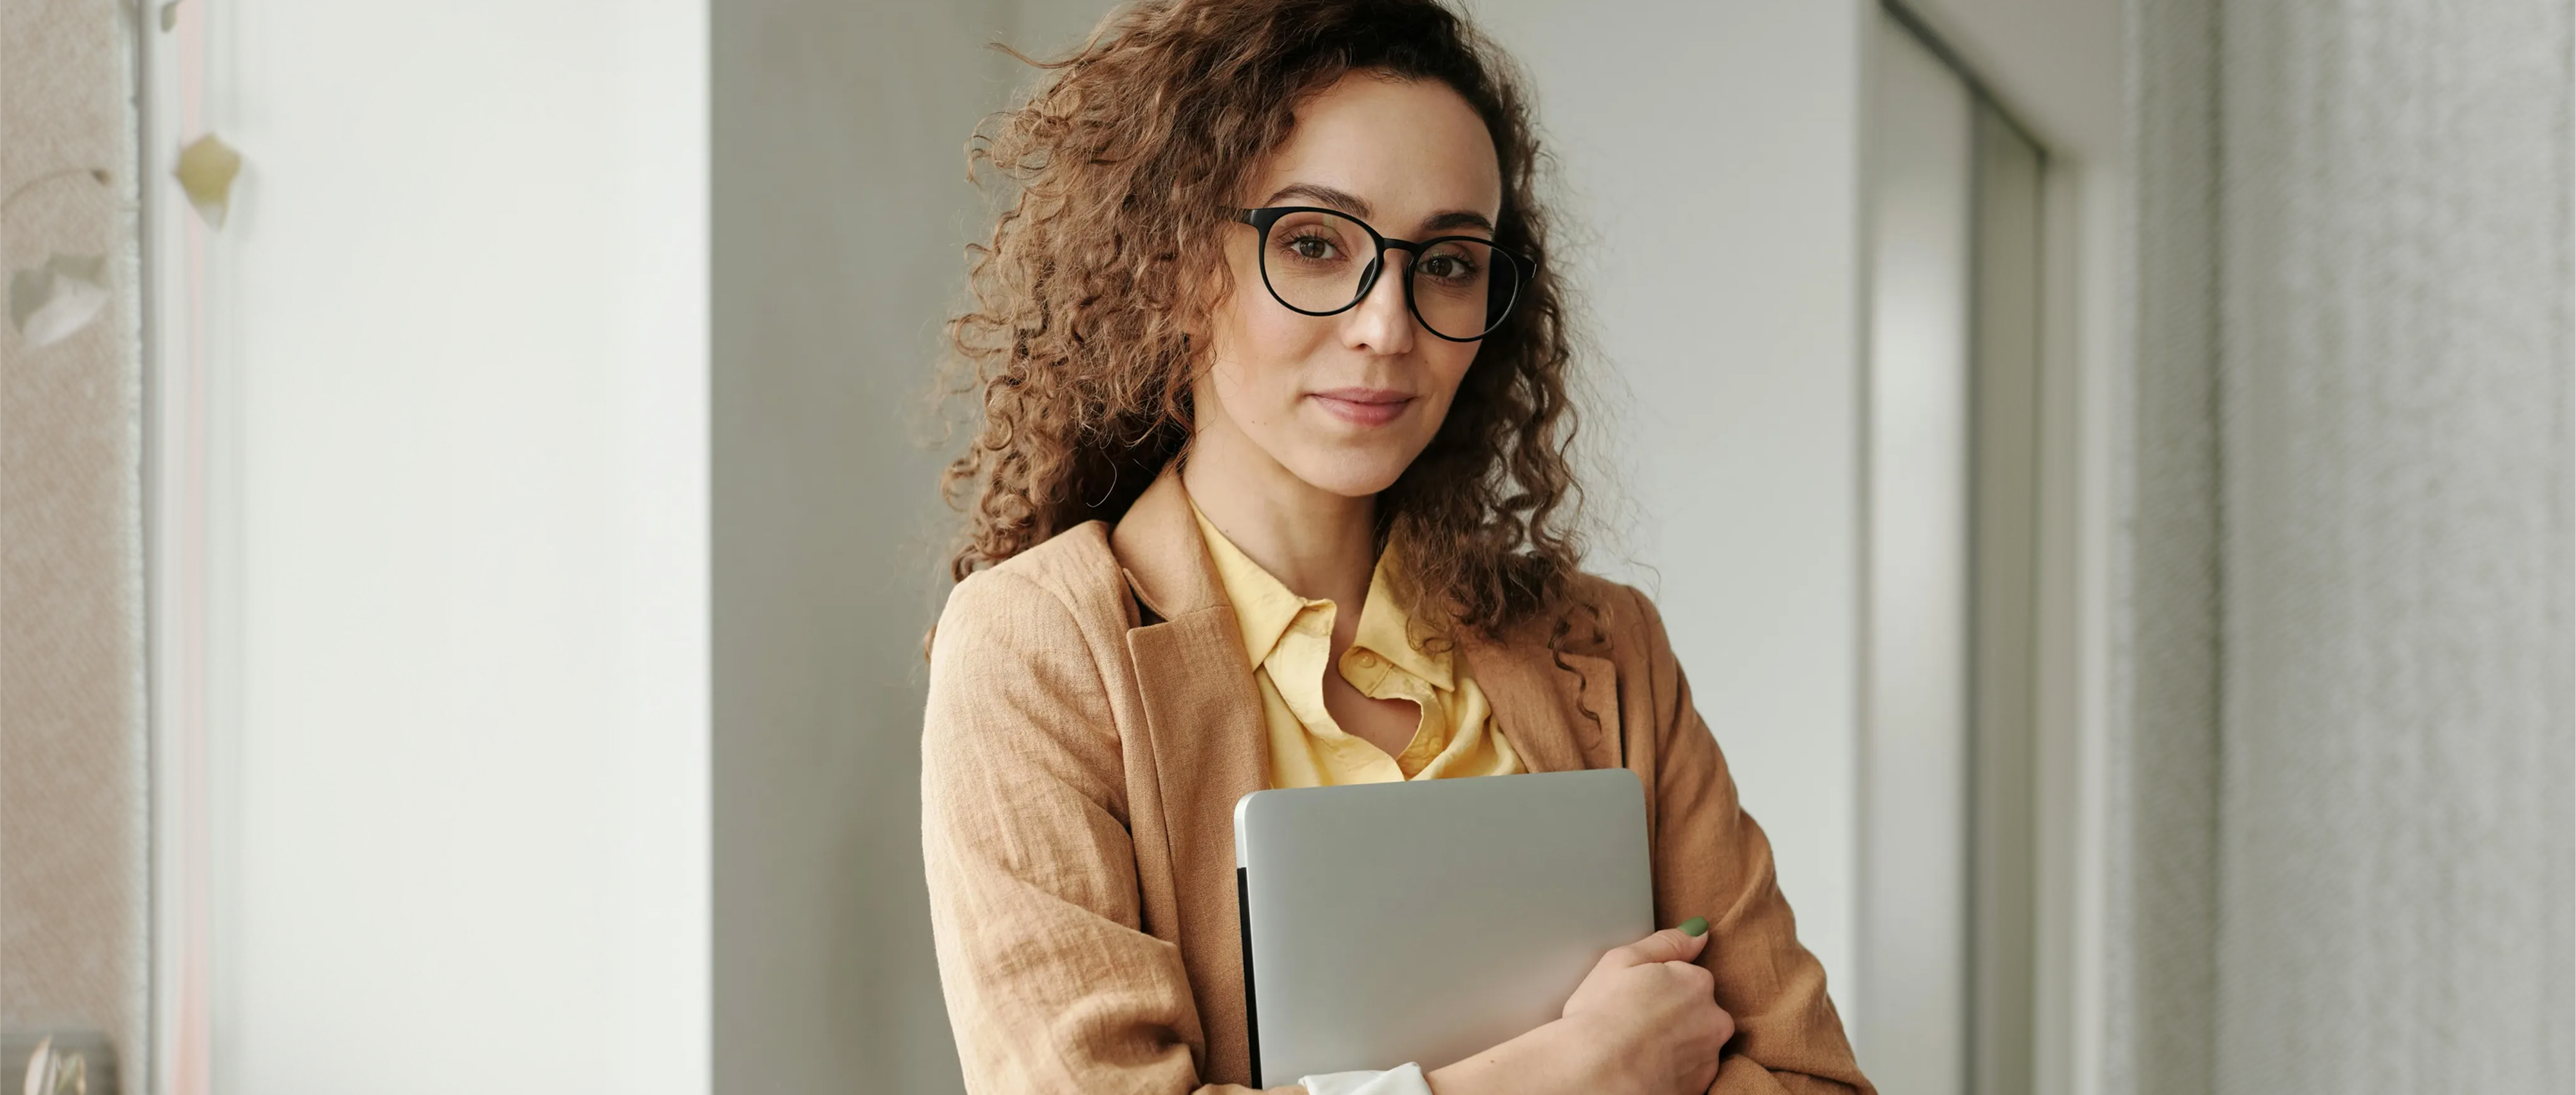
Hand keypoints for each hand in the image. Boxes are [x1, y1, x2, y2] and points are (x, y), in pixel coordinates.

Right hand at [1425, 920, 1734, 1094]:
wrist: (1597, 1076)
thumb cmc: (1602, 1017)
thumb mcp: (1622, 960)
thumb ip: (1666, 942)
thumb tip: (1699, 932)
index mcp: (1696, 982)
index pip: (1689, 979)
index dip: (1659, 989)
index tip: (1635, 1000)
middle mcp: (1713, 1020)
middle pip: (1699, 1012)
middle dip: (1675, 1017)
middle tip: (1635, 1025)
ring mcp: (1708, 1058)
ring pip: (1696, 1045)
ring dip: (1675, 1045)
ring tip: (1637, 1050)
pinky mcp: (1699, 1088)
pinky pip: (1689, 1073)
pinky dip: (1672, 1071)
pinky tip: (1644, 1068)